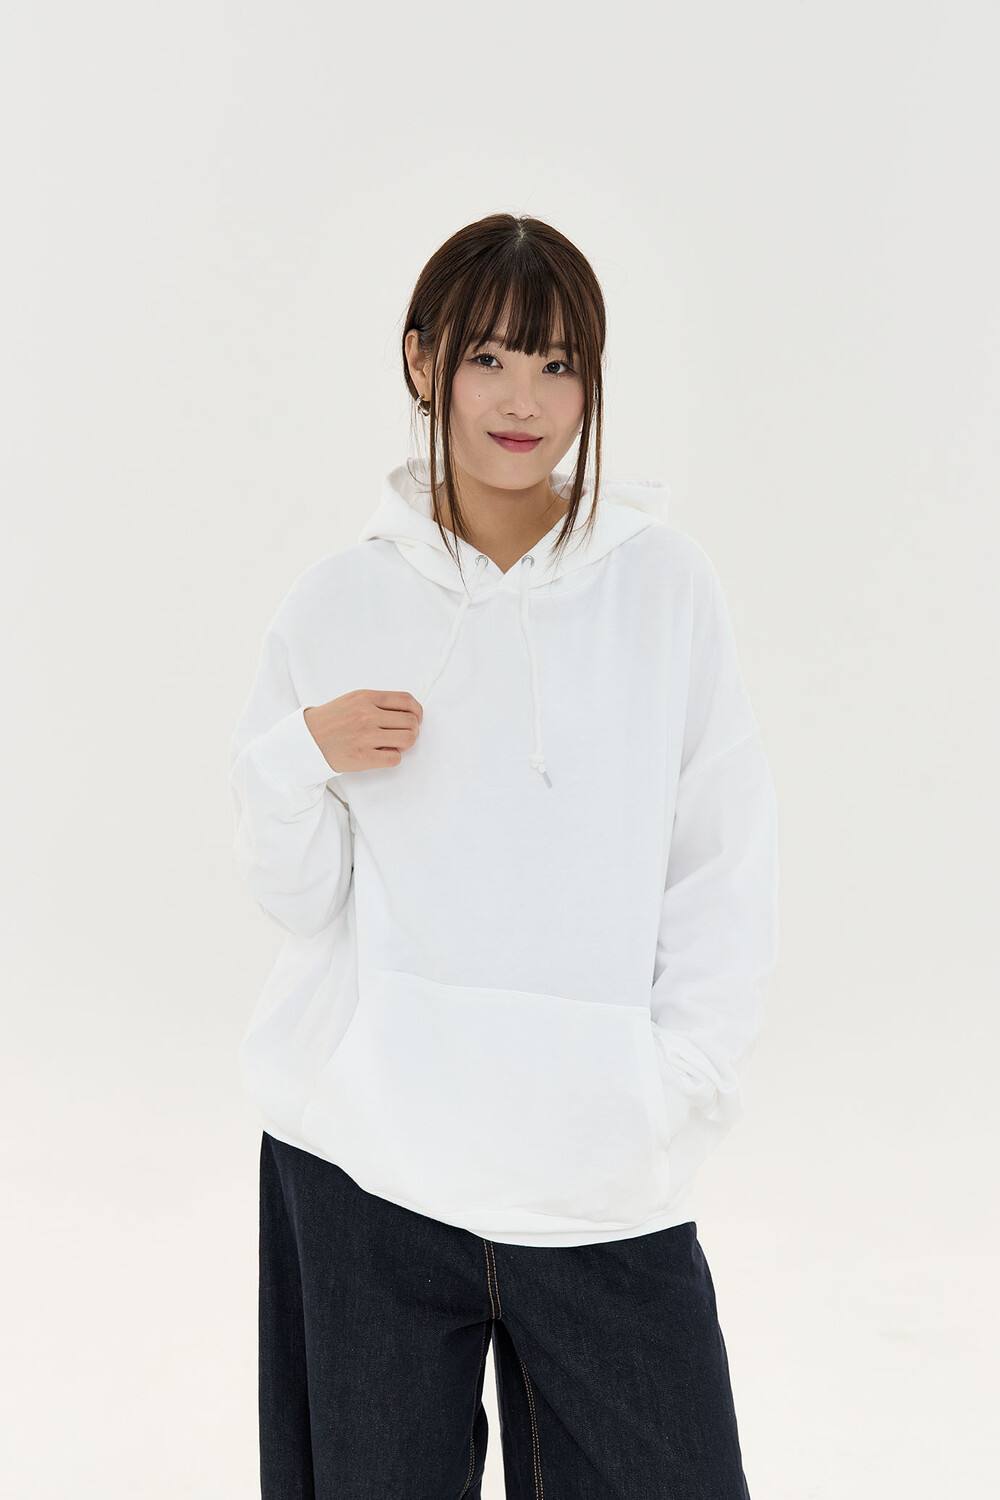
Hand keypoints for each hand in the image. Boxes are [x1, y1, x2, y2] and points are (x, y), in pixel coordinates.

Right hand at [303, 690, 422, 772]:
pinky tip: (382, 753)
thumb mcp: (353, 700)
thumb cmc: (331, 720)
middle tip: (402, 734)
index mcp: (366, 698)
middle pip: (410, 722)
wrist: (306, 740)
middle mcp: (367, 715)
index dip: (417, 711)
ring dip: (405, 743)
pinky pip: (395, 758)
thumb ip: (378, 703)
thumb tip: (408, 712)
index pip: (406, 700)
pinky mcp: (363, 757)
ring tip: (392, 743)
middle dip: (411, 729)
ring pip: (408, 739)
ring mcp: (365, 736)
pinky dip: (393, 757)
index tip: (417, 718)